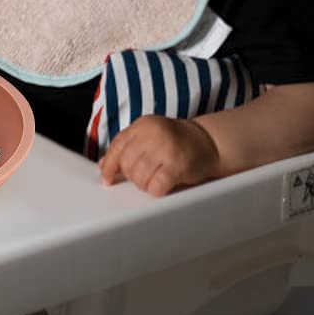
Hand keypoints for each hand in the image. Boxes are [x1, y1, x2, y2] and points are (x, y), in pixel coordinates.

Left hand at [99, 114, 221, 196]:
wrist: (210, 141)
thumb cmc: (177, 142)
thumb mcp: (150, 137)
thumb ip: (128, 148)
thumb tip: (104, 164)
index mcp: (143, 125)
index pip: (117, 146)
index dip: (109, 165)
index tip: (107, 179)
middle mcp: (152, 134)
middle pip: (127, 164)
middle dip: (132, 176)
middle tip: (145, 176)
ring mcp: (165, 148)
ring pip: (139, 177)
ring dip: (145, 184)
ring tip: (155, 179)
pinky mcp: (177, 165)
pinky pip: (156, 186)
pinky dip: (156, 190)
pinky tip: (163, 185)